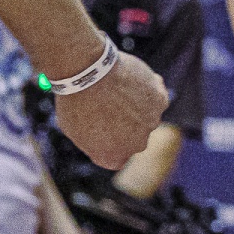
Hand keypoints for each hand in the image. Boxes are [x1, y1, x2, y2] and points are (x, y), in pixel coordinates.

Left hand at [53, 50, 167, 170]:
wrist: (90, 75)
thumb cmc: (75, 100)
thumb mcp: (73, 128)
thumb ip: (92, 140)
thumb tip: (102, 138)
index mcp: (112, 157)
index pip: (114, 158)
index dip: (107, 142)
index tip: (99, 126)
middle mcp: (137, 145)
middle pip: (133, 137)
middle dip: (123, 124)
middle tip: (108, 104)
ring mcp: (151, 123)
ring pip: (145, 116)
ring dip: (135, 105)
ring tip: (115, 88)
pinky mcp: (160, 101)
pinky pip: (155, 96)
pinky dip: (146, 89)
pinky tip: (129, 79)